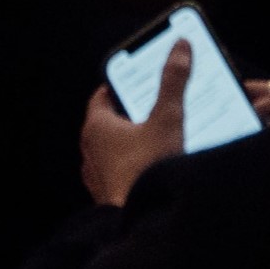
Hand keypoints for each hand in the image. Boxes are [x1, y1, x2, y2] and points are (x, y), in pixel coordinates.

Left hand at [78, 43, 190, 208]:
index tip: (138, 81)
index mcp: (96, 126)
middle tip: (155, 108)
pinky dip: (135, 167)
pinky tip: (156, 169)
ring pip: (114, 150)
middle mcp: (90, 151)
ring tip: (160, 139)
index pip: (103, 95)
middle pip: (110, 123)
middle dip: (132, 115)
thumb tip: (179, 47)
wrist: (143, 221)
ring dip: (133, 144)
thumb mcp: (168, 118)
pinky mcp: (108, 196)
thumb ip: (174, 82)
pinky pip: (120, 174)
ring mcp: (97, 176)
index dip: (121, 85)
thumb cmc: (148, 169)